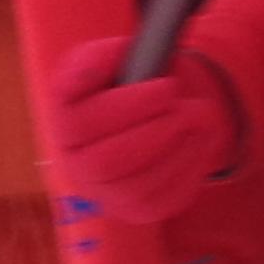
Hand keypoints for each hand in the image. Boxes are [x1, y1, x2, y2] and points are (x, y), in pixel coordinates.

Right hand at [45, 35, 239, 227]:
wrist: (151, 113)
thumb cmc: (127, 85)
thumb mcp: (112, 60)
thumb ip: (104, 56)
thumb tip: (117, 55)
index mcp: (65, 124)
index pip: (79, 123)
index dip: (125, 106)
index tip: (166, 87)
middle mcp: (77, 164)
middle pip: (106, 162)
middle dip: (154, 132)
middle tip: (184, 107)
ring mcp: (108, 193)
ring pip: (138, 184)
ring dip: (178, 147)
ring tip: (197, 115)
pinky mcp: (141, 209)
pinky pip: (166, 198)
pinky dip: (191, 164)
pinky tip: (199, 136)